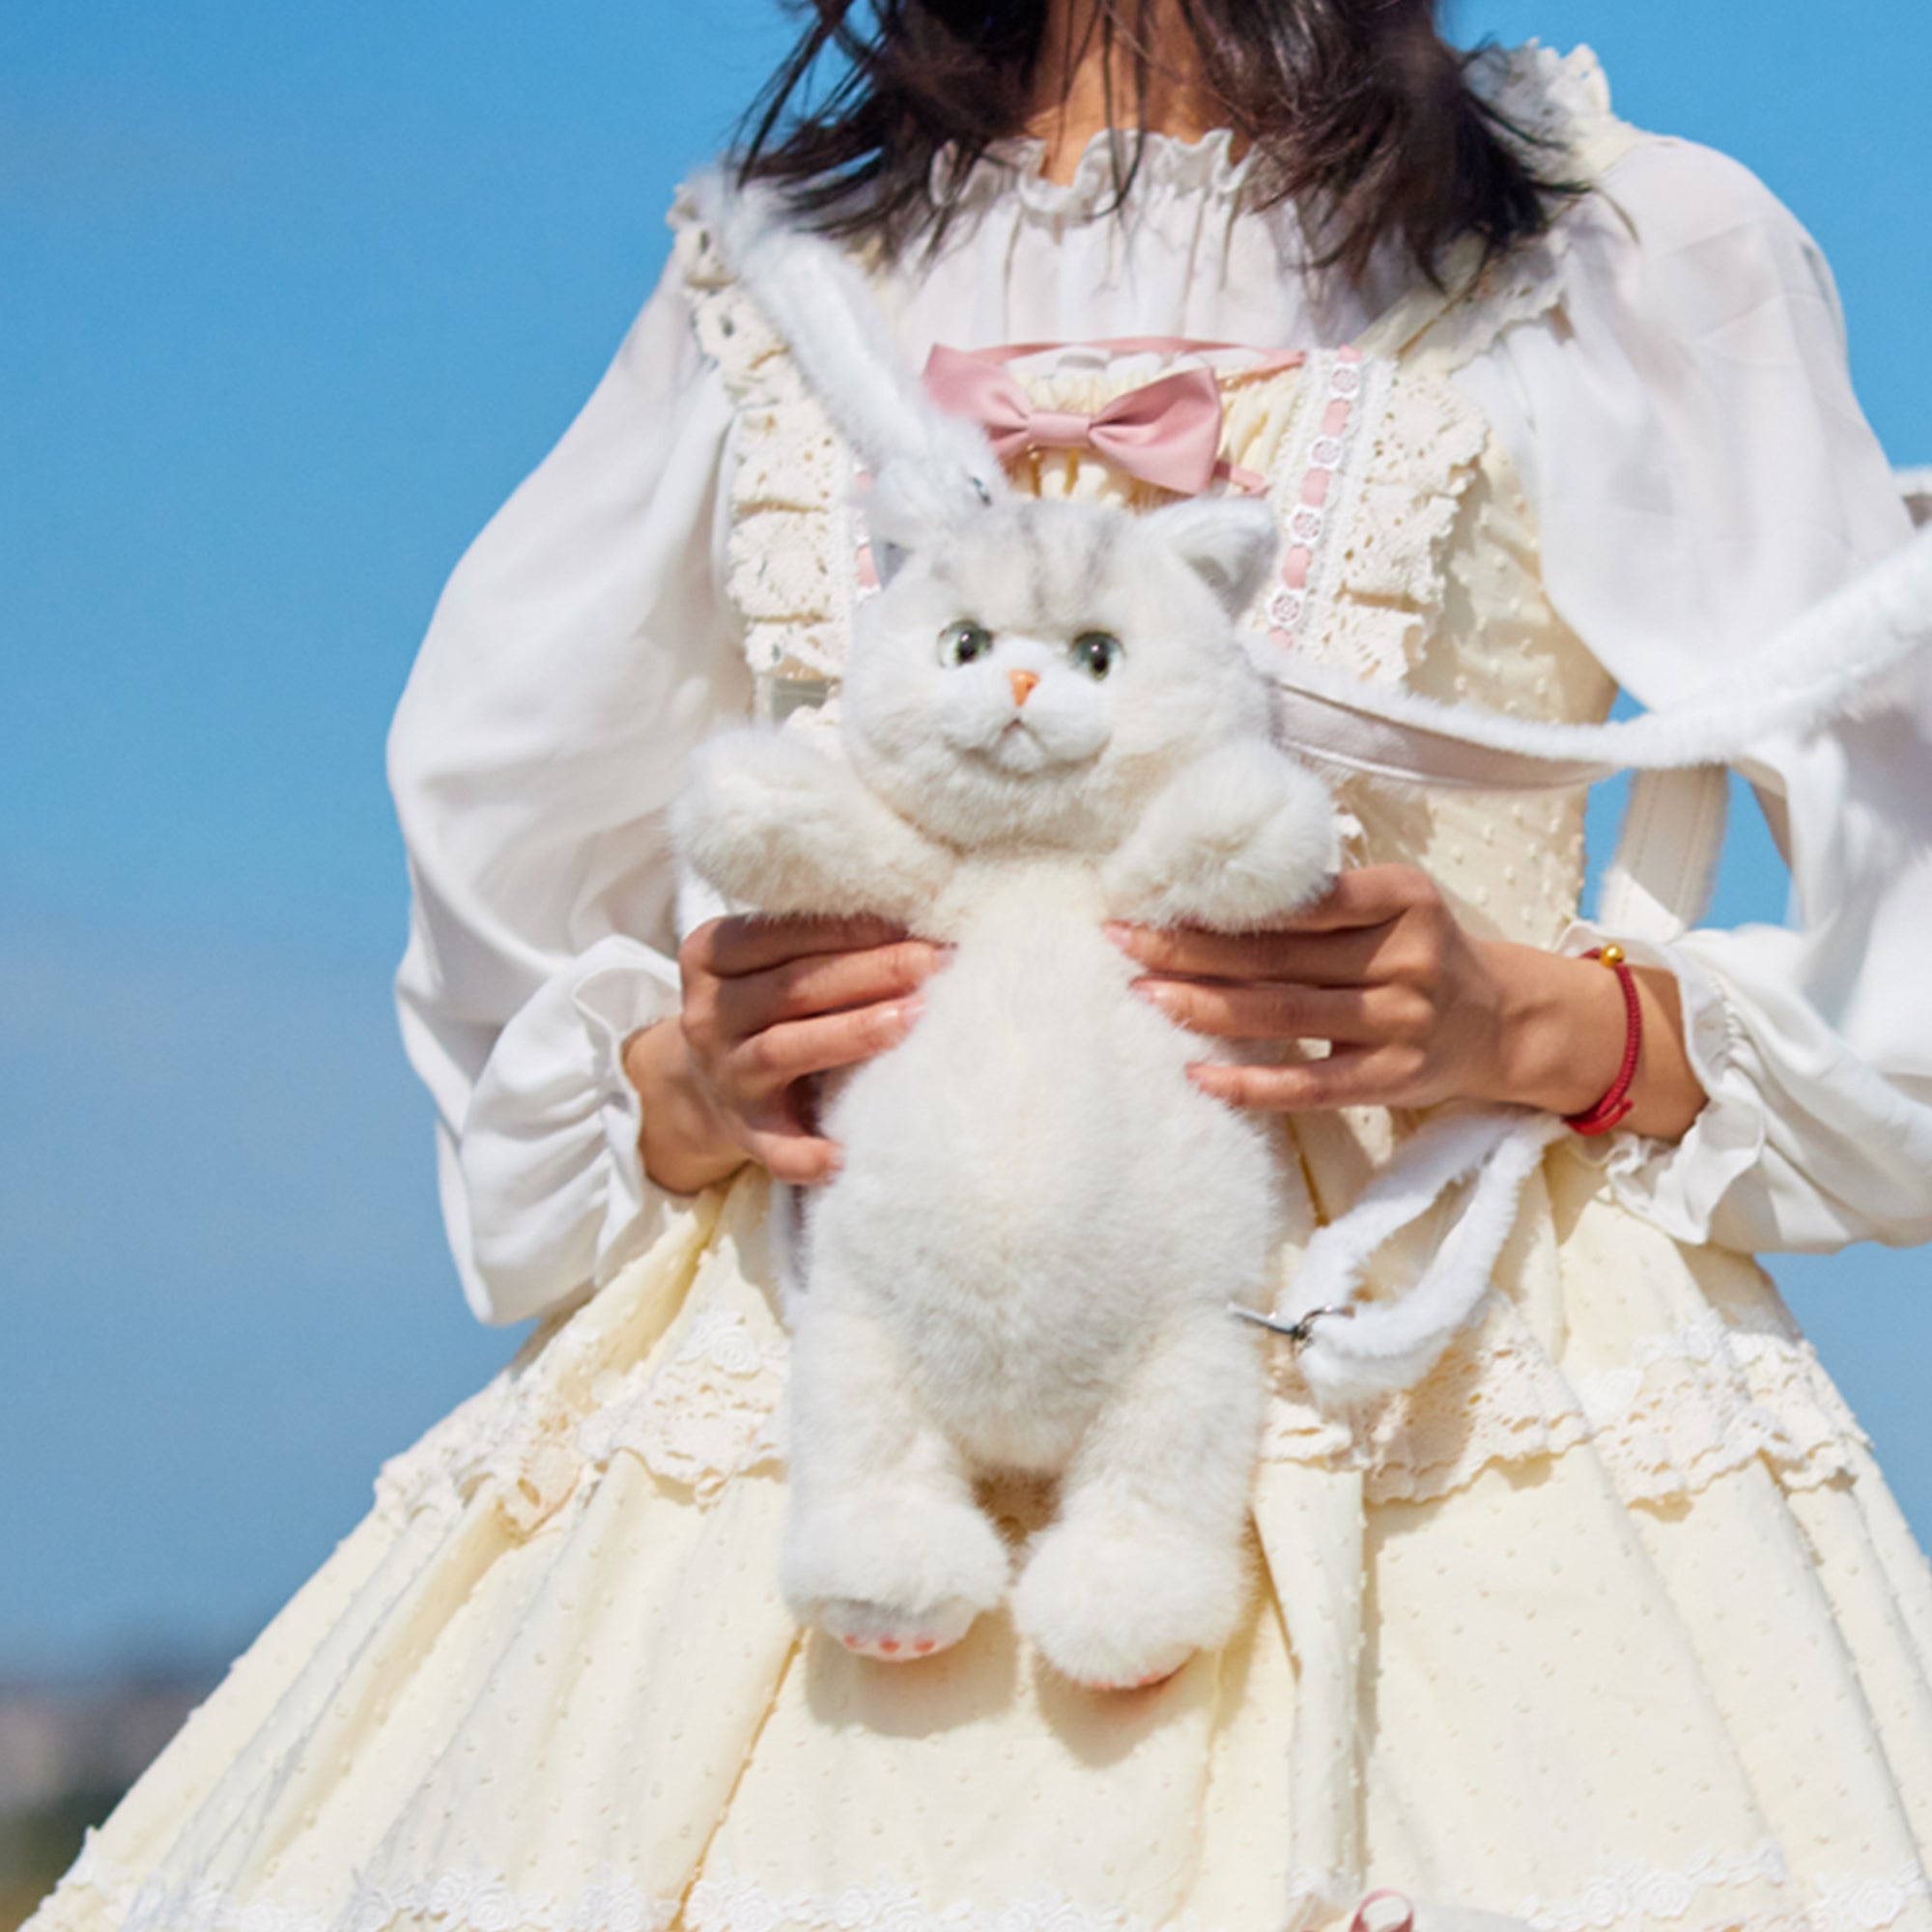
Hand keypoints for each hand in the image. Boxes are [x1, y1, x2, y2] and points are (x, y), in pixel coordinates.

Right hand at [624, 915, 943, 1191]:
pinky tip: (844, 1153)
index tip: (907, 921)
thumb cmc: (768, 1006)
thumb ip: (821, 944)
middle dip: (866, 972)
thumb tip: (919, 925)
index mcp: (709, 958)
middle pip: (790, 988)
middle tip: (930, 963)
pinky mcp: (746, 1132)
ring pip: (781, 1050)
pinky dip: (807, 1154)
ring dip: (849, 1034)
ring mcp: (725, 1076)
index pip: (774, 933)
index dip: (842, 927)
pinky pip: (774, 1149)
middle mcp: (709, 1016)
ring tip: (912, 1019)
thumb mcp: (773, 964)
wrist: (709, 1084)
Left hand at [1112, 864, 1704, 1138]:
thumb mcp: (1395, 905)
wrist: (1507, 1022)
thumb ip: (1325, 898)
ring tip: (1144, 993)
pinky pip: (1310, 1085)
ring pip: (1283, 1014)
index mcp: (1402, 896)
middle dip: (1191, 948)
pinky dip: (1251, 1083)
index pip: (1300, 897)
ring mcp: (1401, 1021)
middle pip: (1277, 955)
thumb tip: (1212, 887)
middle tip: (1122, 940)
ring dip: (1204, 1005)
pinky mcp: (1393, 1079)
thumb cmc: (1424, 952)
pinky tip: (1198, 1075)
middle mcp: (1405, 957)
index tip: (1159, 895)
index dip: (1225, 901)